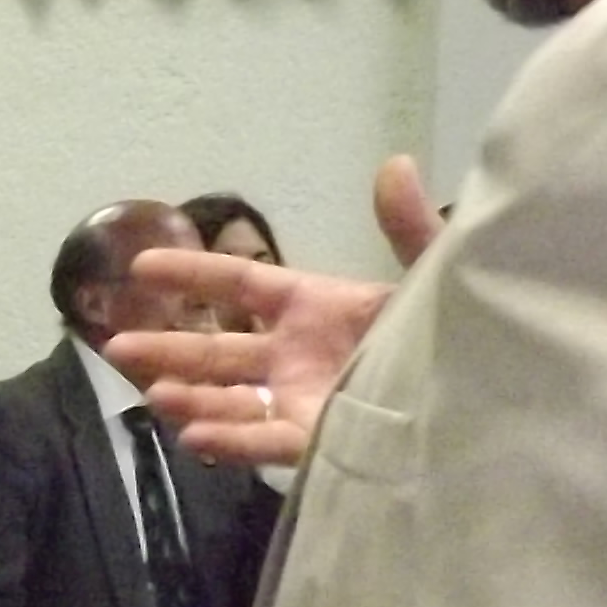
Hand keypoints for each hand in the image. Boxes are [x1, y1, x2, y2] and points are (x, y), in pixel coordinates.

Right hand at [111, 156, 441, 470]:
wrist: (493, 399)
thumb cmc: (459, 332)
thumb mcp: (435, 272)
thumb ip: (409, 226)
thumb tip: (395, 165)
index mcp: (316, 306)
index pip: (240, 284)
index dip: (193, 272)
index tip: (141, 266)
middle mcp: (296, 354)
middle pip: (217, 350)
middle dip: (166, 350)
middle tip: (113, 348)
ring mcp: (301, 398)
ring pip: (229, 399)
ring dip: (188, 397)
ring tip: (151, 395)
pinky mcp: (317, 441)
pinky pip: (264, 442)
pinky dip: (230, 441)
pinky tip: (193, 436)